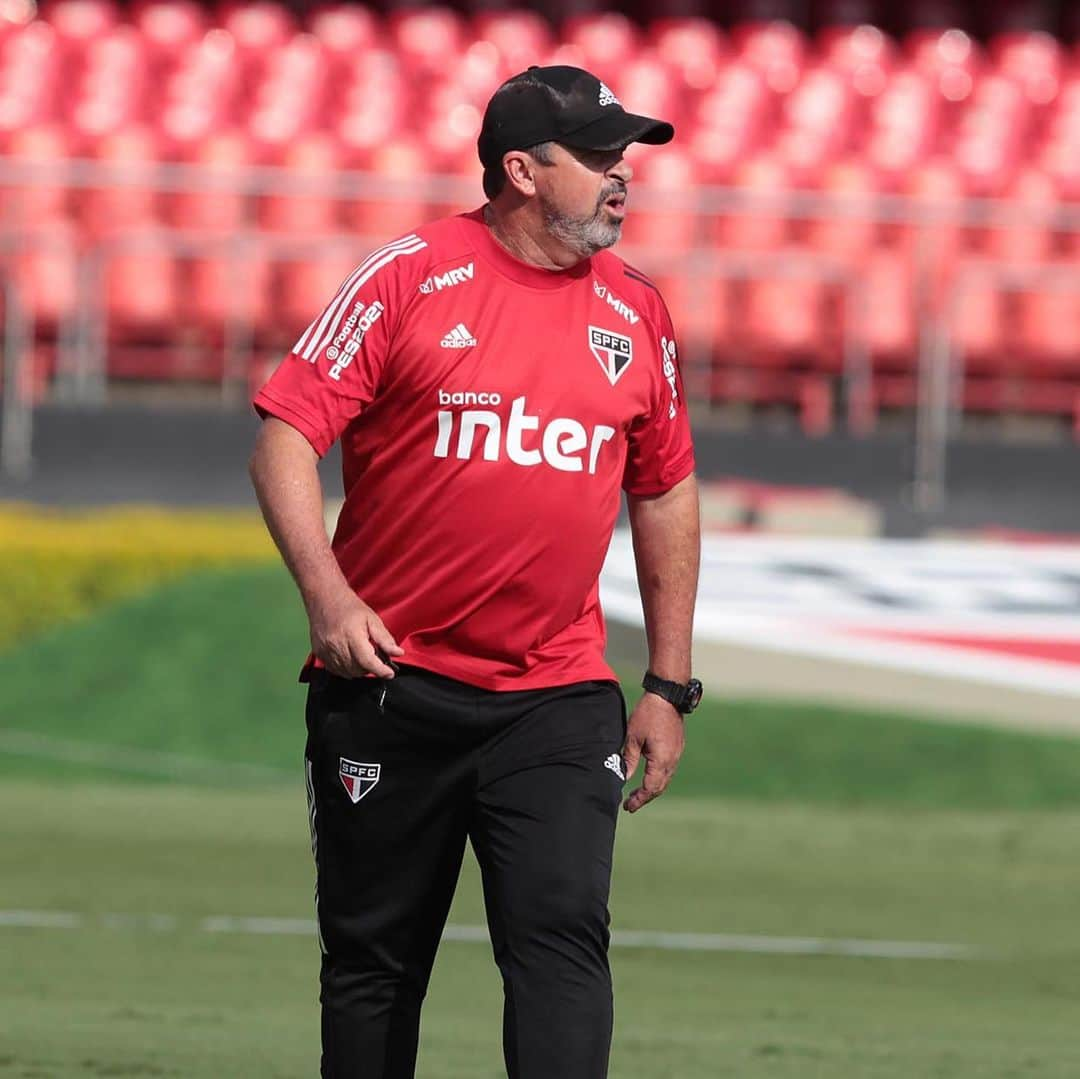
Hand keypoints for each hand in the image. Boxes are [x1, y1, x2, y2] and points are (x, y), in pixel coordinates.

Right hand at [307, 589, 403, 678]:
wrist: (324, 599)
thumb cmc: (350, 608)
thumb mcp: (372, 619)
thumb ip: (385, 638)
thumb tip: (398, 653)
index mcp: (352, 635)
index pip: (367, 661)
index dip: (380, 670)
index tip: (389, 674)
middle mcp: (336, 645)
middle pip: (358, 670)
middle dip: (370, 667)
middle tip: (375, 656)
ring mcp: (325, 651)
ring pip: (347, 673)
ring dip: (359, 669)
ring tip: (363, 655)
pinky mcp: (319, 654)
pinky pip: (336, 671)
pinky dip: (347, 669)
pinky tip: (351, 657)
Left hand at [621, 691, 685, 812]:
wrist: (667, 697)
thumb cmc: (648, 715)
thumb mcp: (632, 738)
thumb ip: (629, 760)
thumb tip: (624, 777)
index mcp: (661, 760)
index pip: (650, 788)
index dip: (639, 799)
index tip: (628, 807)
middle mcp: (672, 761)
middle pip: (659, 787)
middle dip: (645, 797)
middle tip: (630, 804)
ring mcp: (677, 755)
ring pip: (665, 780)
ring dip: (652, 789)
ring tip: (637, 794)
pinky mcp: (677, 748)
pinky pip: (668, 770)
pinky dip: (658, 778)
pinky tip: (648, 777)